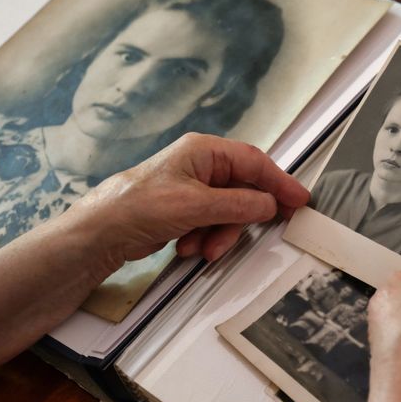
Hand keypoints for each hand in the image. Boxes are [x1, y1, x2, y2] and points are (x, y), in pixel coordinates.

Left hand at [70, 132, 308, 268]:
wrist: (100, 233)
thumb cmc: (140, 206)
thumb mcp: (197, 206)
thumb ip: (239, 205)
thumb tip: (271, 205)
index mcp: (204, 151)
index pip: (254, 162)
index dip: (280, 182)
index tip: (300, 200)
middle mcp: (201, 166)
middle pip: (244, 191)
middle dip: (241, 219)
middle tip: (261, 233)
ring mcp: (194, 189)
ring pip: (229, 213)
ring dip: (220, 234)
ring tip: (203, 249)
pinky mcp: (186, 210)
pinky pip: (212, 224)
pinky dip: (206, 239)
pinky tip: (187, 248)